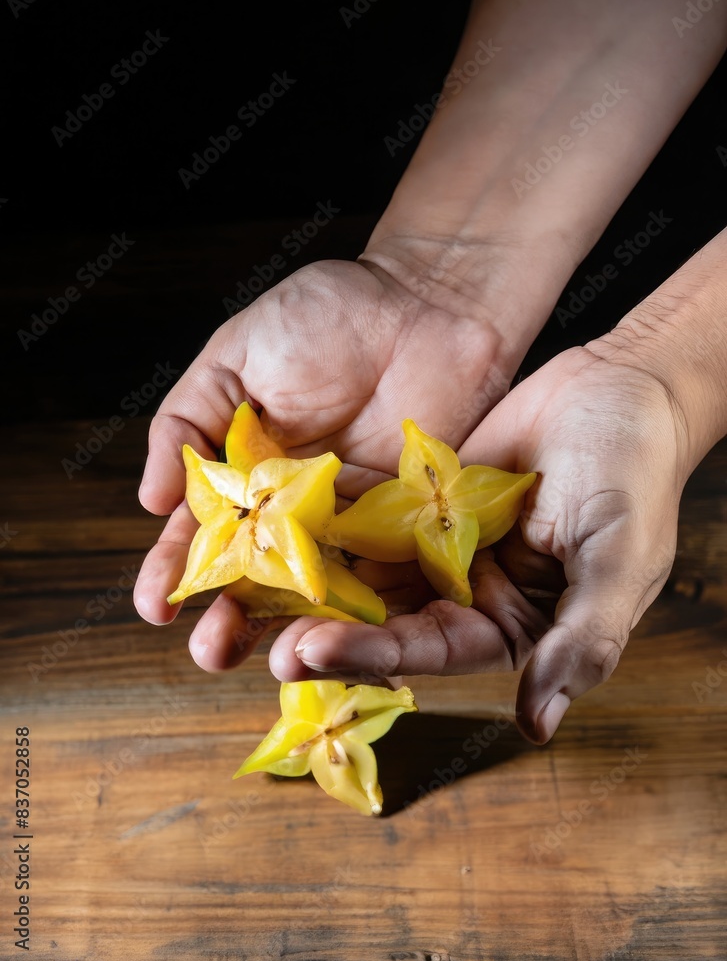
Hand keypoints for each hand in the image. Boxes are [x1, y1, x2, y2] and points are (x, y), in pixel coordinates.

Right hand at [134, 256, 514, 662]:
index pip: (205, 530)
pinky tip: (344, 636)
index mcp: (247, 469)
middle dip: (230, 615)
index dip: (177, 568)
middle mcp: (295, 505)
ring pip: (316, 588)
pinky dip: (362, 607)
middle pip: (257, 574)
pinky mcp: (408, 523)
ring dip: (292, 627)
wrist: (428, 299)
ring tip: (269, 661)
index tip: (156, 604)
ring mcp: (352, 519)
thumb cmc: (327, 313)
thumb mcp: (237, 356)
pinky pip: (381, 573)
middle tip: (210, 651)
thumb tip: (150, 499)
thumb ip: (189, 421)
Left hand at [280, 345, 686, 742]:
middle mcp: (464, 594)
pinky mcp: (416, 497)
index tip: (311, 651)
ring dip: (310, 582)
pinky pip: (365, 512)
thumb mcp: (618, 564)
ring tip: (243, 589)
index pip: (432, 652)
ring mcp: (435, 543)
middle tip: (253, 638)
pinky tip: (273, 522)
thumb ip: (582, 643)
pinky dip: (325, 519)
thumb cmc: (636, 475)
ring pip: (363, 572)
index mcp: (510, 625)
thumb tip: (538, 726)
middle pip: (382, 621)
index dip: (372, 655)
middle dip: (320, 630)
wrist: (620, 386)